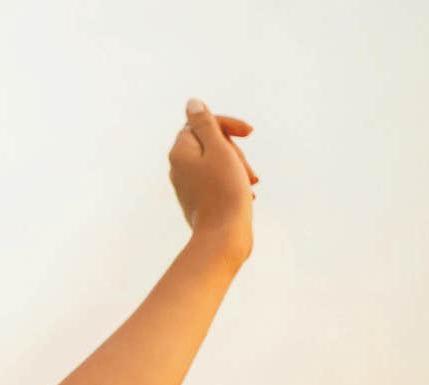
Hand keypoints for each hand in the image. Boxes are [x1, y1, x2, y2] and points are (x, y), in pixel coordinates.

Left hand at [169, 99, 256, 259]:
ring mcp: (188, 184)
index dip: (227, 124)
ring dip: (238, 168)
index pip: (202, 123)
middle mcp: (178, 167)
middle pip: (211, 143)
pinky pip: (219, 181)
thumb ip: (205, 124)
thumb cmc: (224, 191)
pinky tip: (247, 195)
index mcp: (179, 152)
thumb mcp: (218, 150)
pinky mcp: (199, 199)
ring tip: (250, 184)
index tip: (249, 132)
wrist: (223, 237)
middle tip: (246, 170)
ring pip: (219, 162)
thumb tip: (192, 104)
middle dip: (234, 151)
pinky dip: (234, 183)